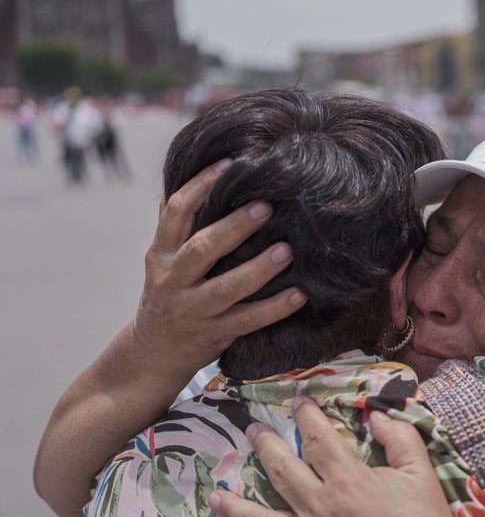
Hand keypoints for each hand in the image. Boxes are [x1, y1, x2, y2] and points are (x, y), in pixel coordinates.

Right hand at [133, 159, 306, 377]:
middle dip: (234, 227)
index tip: (229, 164)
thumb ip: (177, 224)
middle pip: (201, 249)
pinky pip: (247, 320)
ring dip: (258, 270)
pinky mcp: (214, 333)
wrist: (153, 352)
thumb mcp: (162, 258)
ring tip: (286, 251)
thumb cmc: (169, 293)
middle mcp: (172, 280)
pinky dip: (274, 308)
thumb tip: (187, 171)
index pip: (176, 213)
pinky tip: (299, 295)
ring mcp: (193, 309)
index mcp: (161, 253)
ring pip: (225, 289)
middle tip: (266, 207)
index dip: (200, 186)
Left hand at [208, 398, 469, 516]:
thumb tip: (377, 415)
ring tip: (215, 493)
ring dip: (232, 504)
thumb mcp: (422, 476)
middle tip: (253, 431)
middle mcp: (319, 509)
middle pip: (280, 470)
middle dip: (264, 446)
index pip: (318, 438)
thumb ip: (400, 439)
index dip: (306, 416)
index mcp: (347, 480)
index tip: (298, 402)